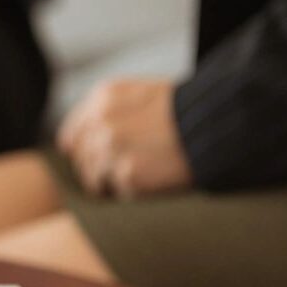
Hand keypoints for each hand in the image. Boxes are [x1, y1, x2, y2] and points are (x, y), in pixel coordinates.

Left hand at [57, 79, 192, 197]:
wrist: (218, 125)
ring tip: (141, 176)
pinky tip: (153, 179)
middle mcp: (101, 122)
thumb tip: (69, 144)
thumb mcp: (140, 95)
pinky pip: (117, 192)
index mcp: (102, 99)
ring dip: (112, 183)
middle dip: (97, 170)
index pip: (71, 136)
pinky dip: (132, 192)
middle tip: (125, 172)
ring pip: (93, 179)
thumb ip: (105, 113)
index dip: (81, 153)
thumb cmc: (185, 112)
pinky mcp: (128, 175)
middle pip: (81, 160)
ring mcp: (112, 149)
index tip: (93, 162)